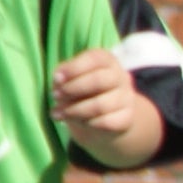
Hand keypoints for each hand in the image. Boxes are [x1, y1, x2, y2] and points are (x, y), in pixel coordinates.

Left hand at [50, 47, 163, 166]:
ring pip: (100, 105)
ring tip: (60, 113)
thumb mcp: (69, 78)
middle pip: (99, 81)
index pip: (95, 59)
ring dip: (74, 110)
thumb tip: (59, 79)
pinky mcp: (127, 117)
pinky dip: (87, 124)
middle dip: (73, 89)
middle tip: (56, 96)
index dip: (74, 68)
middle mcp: (120, 76)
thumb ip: (62, 75)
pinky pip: (106, 122)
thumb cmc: (81, 90)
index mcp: (107, 61)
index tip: (57, 78)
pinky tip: (78, 122)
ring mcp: (126, 97)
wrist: (101, 115)